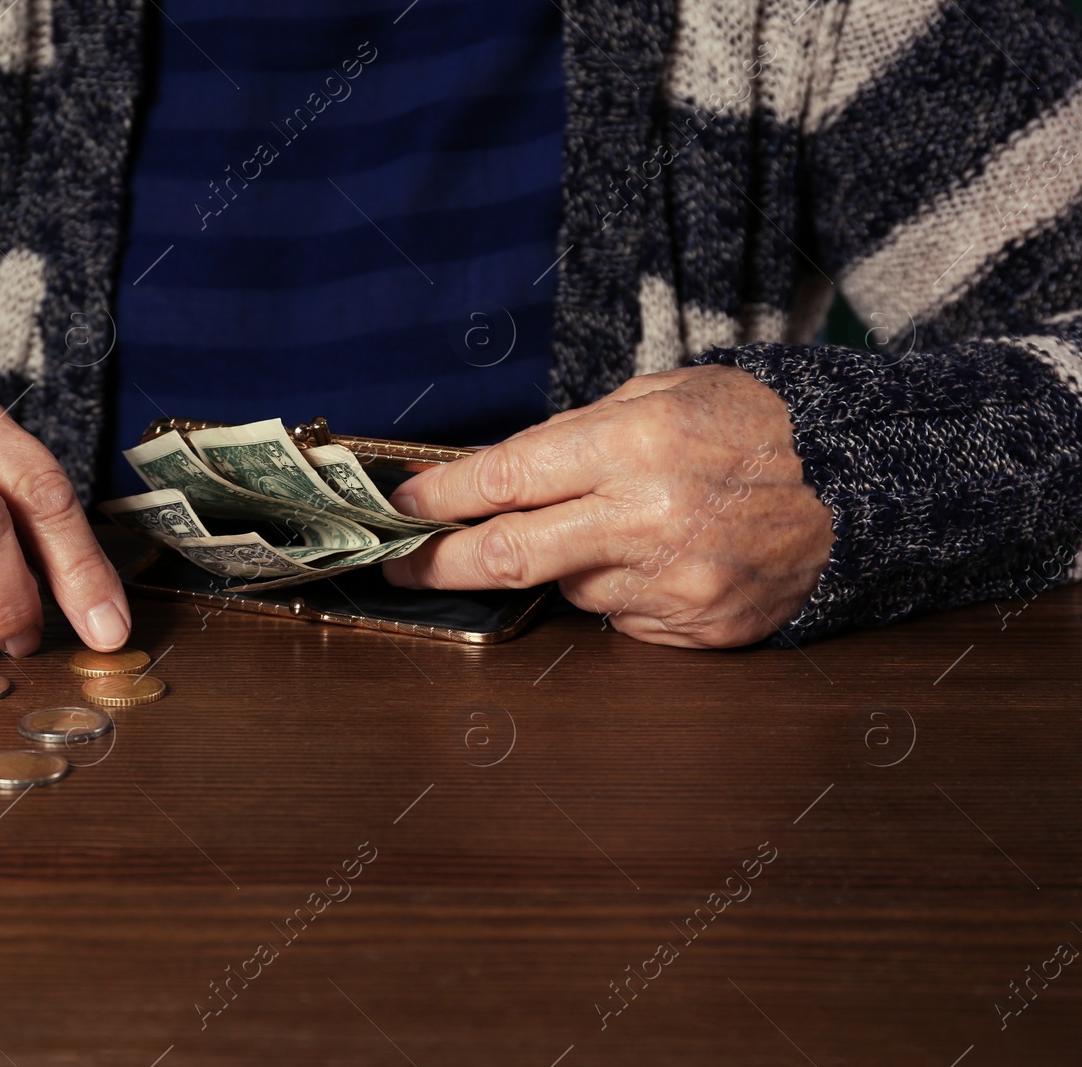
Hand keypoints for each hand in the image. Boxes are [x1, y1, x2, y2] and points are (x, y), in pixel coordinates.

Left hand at [380, 365, 834, 647]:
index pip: (504, 478)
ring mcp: (674, 581)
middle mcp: (647, 517)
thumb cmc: (754, 428)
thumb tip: (495, 474)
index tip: (400, 508)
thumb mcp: (664, 394)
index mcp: (635, 443)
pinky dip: (621, 589)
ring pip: (571, 587)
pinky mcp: (696, 624)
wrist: (861, 485)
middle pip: (511, 556)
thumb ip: (576, 433)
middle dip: (444, 563)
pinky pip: (623, 616)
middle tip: (404, 564)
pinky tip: (665, 558)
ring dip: (570, 562)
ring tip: (625, 525)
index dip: (440, 498)